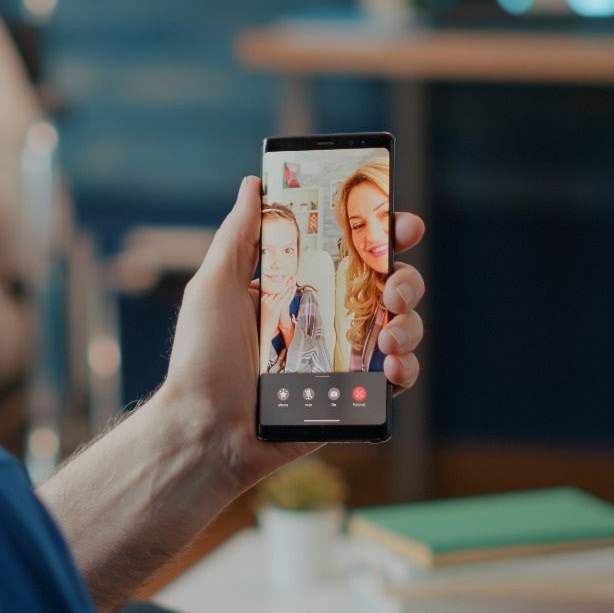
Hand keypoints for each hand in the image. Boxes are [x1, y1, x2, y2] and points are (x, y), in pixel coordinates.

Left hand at [154, 176, 426, 490]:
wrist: (207, 429)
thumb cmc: (202, 358)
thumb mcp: (214, 286)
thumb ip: (238, 235)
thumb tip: (256, 183)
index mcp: (294, 286)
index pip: (347, 250)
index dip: (379, 233)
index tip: (398, 222)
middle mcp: (322, 317)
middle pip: (385, 286)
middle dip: (405, 277)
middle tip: (394, 286)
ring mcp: (340, 357)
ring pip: (400, 328)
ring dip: (410, 322)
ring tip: (392, 332)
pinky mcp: (350, 398)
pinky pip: (394, 379)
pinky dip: (406, 369)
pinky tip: (394, 366)